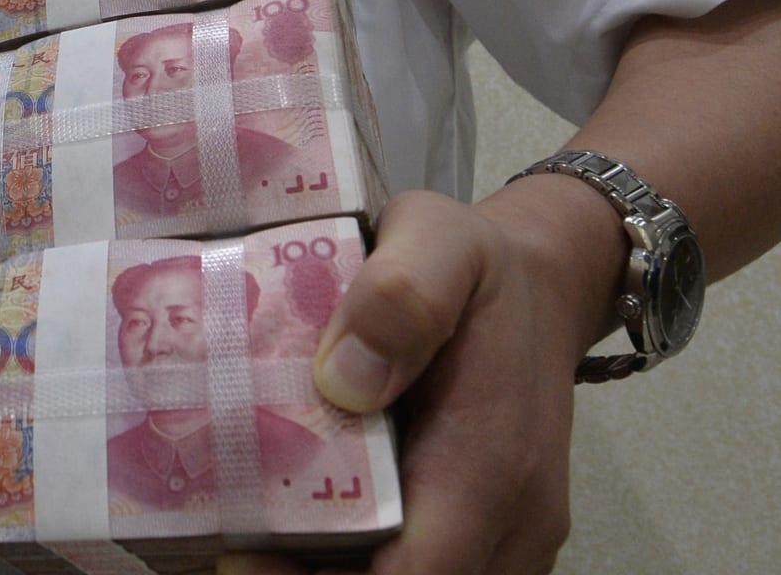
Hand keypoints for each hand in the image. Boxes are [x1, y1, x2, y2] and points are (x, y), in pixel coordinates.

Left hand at [220, 183, 622, 574]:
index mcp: (492, 458)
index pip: (419, 573)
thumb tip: (342, 379)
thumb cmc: (479, 267)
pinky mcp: (493, 541)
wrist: (541, 286)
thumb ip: (403, 292)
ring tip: (260, 539)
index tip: (250, 561)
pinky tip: (305, 534)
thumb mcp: (439, 239)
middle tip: (239, 549)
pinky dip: (364, 567)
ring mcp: (508, 539)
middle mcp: (512, 520)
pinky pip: (428, 571)